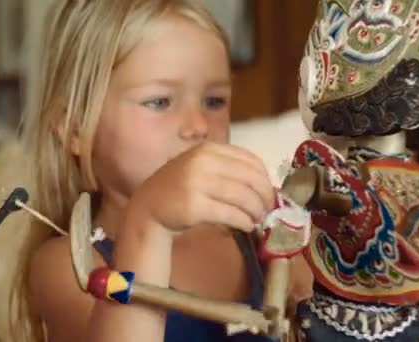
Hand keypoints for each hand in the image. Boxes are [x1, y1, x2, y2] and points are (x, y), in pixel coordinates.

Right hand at [130, 142, 275, 232]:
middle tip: (267, 209)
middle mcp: (203, 162)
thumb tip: (265, 186)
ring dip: (256, 211)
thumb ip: (227, 169)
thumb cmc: (180, 188)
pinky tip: (246, 226)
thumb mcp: (201, 167)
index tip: (269, 193)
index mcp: (208, 149)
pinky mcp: (195, 206)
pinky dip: (244, 222)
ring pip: (243, 197)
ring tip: (257, 219)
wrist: (149, 207)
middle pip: (250, 179)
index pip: (250, 160)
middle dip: (264, 196)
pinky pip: (231, 214)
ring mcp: (197, 184)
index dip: (265, 178)